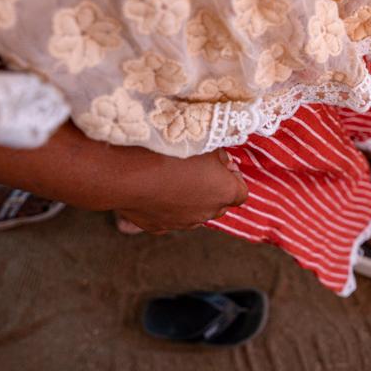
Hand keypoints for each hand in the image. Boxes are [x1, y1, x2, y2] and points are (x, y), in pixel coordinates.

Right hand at [114, 149, 247, 233]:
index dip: (234, 179)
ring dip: (192, 200)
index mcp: (225, 192)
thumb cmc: (170, 153)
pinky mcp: (159, 227)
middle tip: (200, 171)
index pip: (241, 192)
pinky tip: (157, 191)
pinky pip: (171, 218)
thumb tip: (221, 161)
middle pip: (219, 205)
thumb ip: (218, 156)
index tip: (223, 166)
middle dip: (214, 190)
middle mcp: (208, 213)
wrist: (129, 173)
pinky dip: (168, 208)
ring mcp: (183, 223)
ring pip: (195, 213)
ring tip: (176, 179)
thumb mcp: (203, 143)